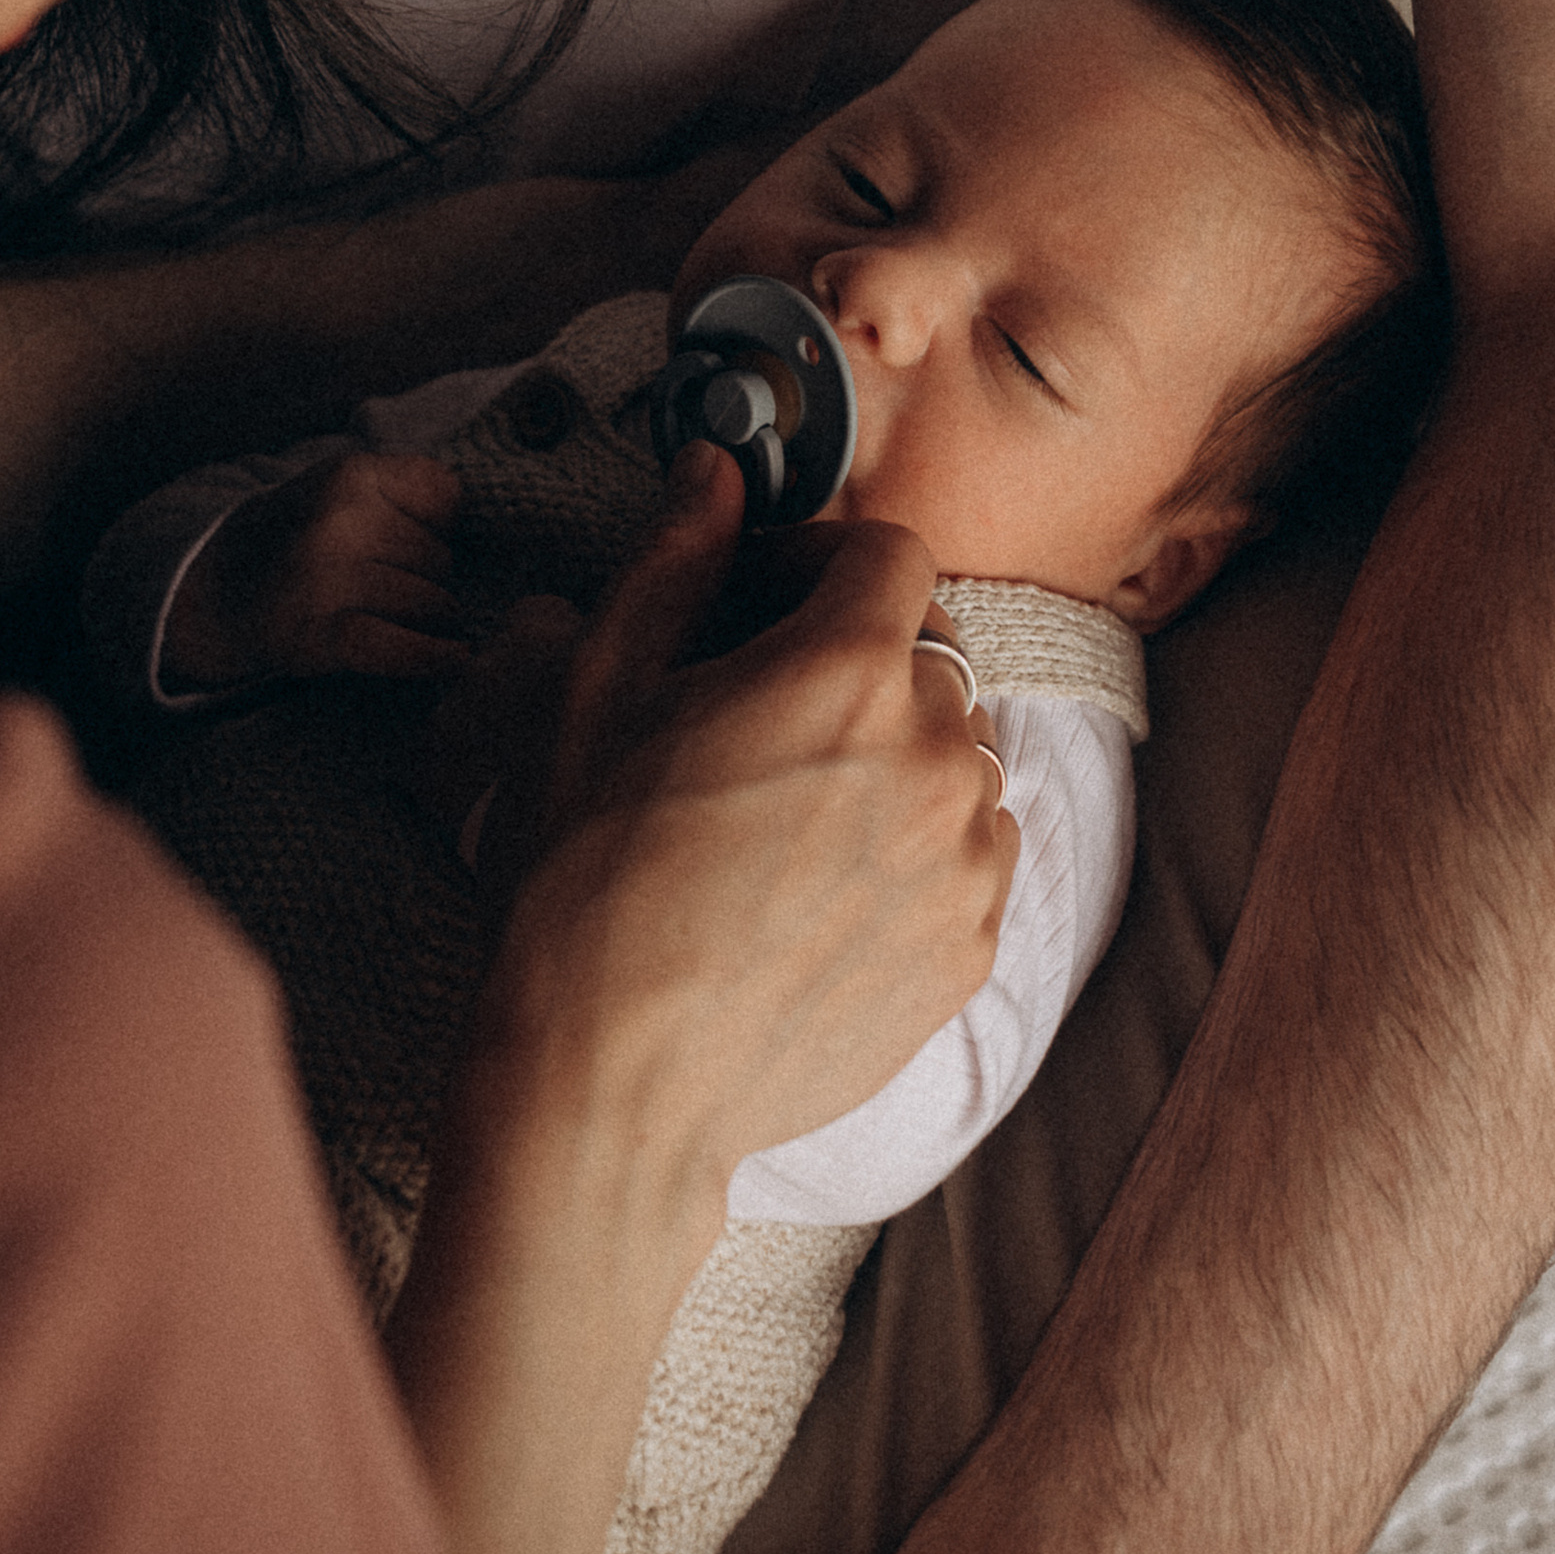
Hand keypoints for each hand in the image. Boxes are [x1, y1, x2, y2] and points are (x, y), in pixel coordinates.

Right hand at [155, 447, 467, 689]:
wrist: (223, 587)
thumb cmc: (305, 534)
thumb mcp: (347, 488)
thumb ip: (409, 489)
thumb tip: (493, 526)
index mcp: (351, 474)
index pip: (447, 497)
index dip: (442, 525)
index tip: (421, 540)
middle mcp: (339, 522)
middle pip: (442, 557)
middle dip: (436, 577)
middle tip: (406, 588)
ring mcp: (328, 580)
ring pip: (431, 602)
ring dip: (437, 618)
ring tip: (418, 620)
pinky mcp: (323, 635)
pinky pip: (402, 648)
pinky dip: (434, 658)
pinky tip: (453, 660)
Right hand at [480, 444, 1018, 1224]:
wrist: (609, 1081)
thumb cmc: (584, 879)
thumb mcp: (598, 691)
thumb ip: (674, 561)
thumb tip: (715, 472)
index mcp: (849, 670)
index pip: (887, 556)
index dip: (818, 565)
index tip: (761, 603)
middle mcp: (934, 756)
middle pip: (922, 658)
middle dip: (846, 664)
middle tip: (750, 717)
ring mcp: (964, 863)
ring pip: (951, 759)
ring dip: (888, 759)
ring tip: (784, 814)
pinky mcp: (970, 953)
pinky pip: (966, 858)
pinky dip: (913, 852)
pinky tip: (816, 888)